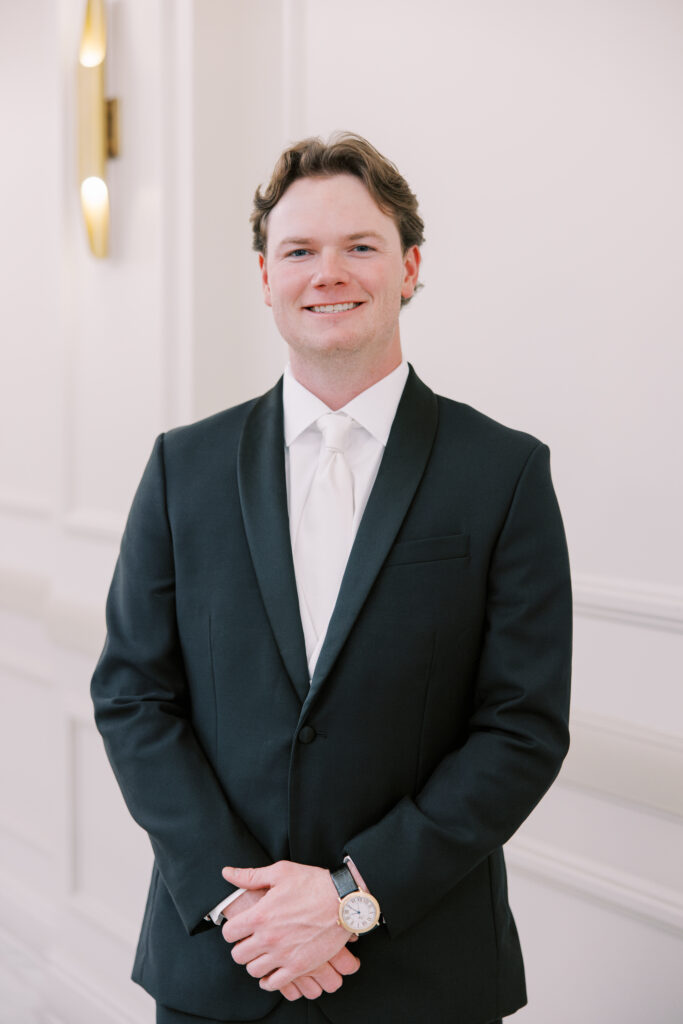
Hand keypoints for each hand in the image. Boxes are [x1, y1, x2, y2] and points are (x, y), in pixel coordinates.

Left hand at [221, 861, 360, 992]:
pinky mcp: (299, 967)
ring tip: (263, 953)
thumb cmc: (313, 883)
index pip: (229, 933)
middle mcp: (269, 938)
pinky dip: (269, 980)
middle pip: (238, 955)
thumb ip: (250, 875)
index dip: (232, 929)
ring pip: (253, 971)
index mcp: (260, 915)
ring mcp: (284, 955)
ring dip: (255, 962)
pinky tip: (272, 970)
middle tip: (251, 940)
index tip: (240, 927)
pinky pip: (274, 984)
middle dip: (241, 947)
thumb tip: (227, 873)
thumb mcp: (280, 872)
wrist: (343, 900)